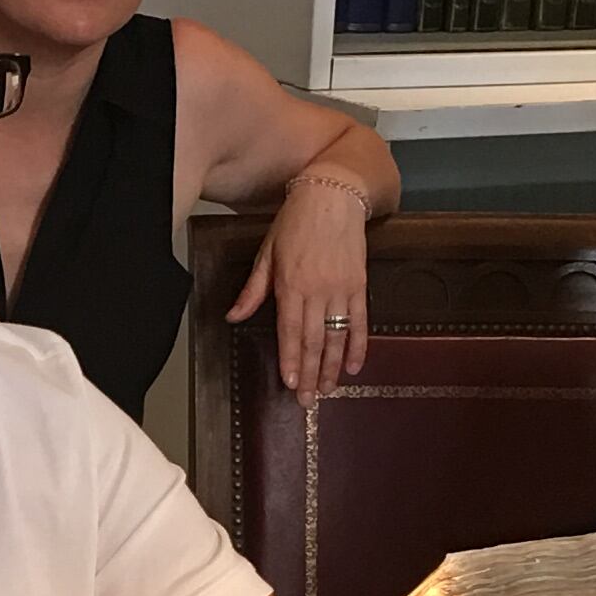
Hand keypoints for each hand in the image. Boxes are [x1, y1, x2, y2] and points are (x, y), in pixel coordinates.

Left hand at [226, 174, 373, 396]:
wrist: (333, 196)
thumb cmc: (295, 222)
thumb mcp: (267, 253)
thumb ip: (253, 289)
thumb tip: (234, 316)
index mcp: (290, 284)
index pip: (289, 331)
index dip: (290, 360)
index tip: (289, 383)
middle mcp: (317, 291)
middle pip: (313, 341)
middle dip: (309, 374)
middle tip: (307, 399)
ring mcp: (341, 290)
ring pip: (336, 337)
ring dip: (331, 367)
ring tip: (327, 390)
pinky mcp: (359, 285)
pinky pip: (360, 322)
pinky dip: (358, 346)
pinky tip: (353, 366)